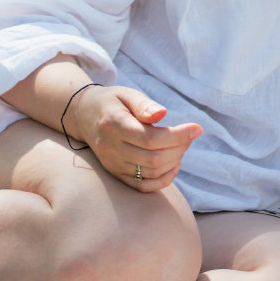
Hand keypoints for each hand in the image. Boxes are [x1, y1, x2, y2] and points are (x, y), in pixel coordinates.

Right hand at [76, 85, 202, 191]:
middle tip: (189, 135)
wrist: (83, 116)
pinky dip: (163, 180)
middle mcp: (111, 148)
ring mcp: (112, 163)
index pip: (150, 138)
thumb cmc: (111, 102)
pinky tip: (175, 165)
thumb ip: (144, 105)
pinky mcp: (115, 173)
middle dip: (179, 148)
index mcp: (113, 124)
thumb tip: (162, 114)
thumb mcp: (127, 94)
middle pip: (153, 158)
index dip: (178, 136)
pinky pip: (142, 186)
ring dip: (174, 161)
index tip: (197, 128)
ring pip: (150, 172)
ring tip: (182, 145)